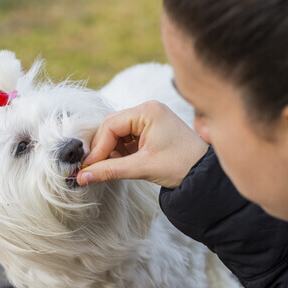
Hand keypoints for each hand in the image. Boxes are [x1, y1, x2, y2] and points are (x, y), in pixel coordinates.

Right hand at [77, 100, 207, 187]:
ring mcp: (149, 119)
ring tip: (111, 169)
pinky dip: (120, 152)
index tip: (88, 167)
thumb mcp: (143, 167)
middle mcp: (147, 110)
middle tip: (94, 169)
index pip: (110, 125)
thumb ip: (110, 171)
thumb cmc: (182, 165)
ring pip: (117, 133)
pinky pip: (127, 138)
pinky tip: (120, 164)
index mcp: (147, 111)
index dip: (98, 147)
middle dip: (103, 149)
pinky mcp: (151, 130)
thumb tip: (82, 178)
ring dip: (111, 151)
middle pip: (111, 127)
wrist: (206, 174)